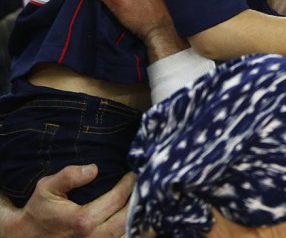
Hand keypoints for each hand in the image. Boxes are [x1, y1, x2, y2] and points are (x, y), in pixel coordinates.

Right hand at [1, 164, 132, 237]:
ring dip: (139, 218)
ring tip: (144, 202)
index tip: (132, 175)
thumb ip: (69, 176)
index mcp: (82, 220)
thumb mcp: (47, 188)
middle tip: (142, 186)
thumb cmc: (40, 210)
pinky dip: (132, 230)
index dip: (128, 184)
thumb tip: (94, 169)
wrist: (27, 237)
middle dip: (138, 200)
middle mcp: (93, 237)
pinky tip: (136, 219)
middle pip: (128, 218)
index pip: (117, 199)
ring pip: (128, 234)